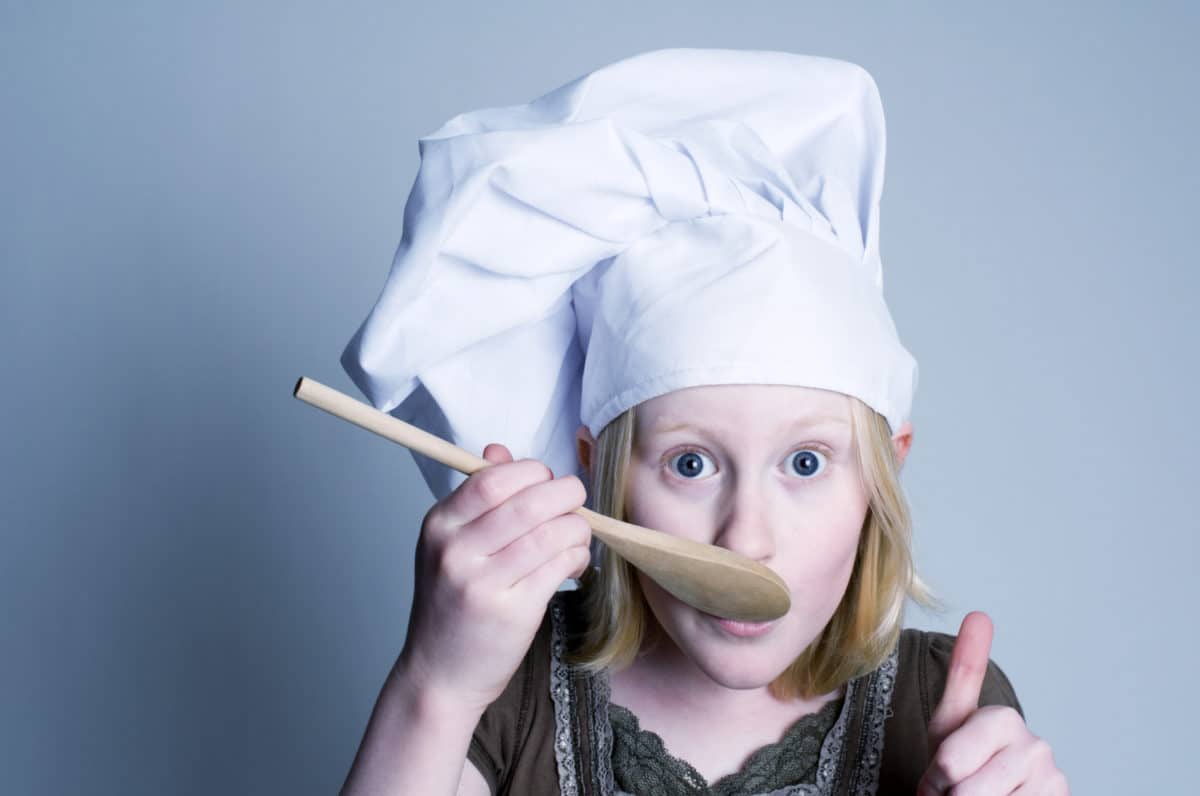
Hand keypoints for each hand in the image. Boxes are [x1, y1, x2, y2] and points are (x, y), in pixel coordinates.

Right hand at [396, 443, 591, 713]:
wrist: (440, 674)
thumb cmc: (451, 604)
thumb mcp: (449, 545)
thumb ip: (476, 497)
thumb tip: (500, 450)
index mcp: (439, 525)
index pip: (492, 479)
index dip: (530, 472)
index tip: (545, 481)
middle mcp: (456, 551)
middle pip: (528, 502)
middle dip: (565, 494)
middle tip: (575, 500)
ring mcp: (483, 583)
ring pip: (551, 533)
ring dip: (577, 528)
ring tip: (577, 535)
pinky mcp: (513, 612)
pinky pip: (560, 566)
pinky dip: (578, 556)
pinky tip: (575, 562)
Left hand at [917, 611, 1068, 794]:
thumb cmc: (965, 761)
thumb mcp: (951, 720)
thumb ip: (964, 672)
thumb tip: (980, 613)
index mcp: (1003, 719)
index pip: (949, 762)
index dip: (935, 780)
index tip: (939, 778)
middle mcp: (1036, 747)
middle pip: (966, 790)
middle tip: (956, 792)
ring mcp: (1052, 780)